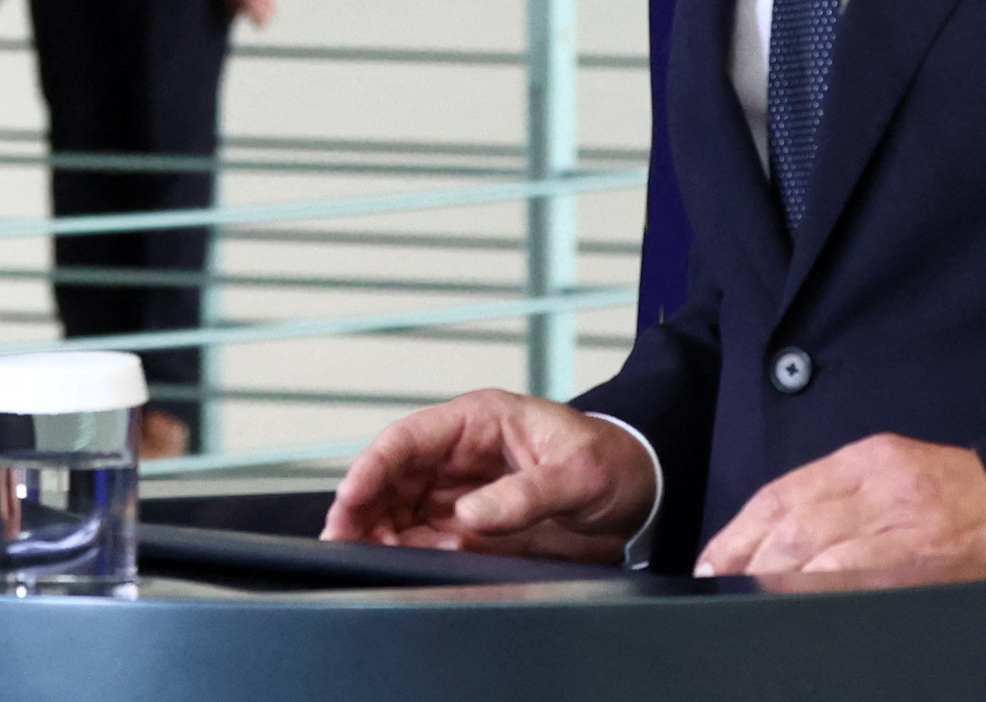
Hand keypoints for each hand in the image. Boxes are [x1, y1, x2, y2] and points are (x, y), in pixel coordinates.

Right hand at [322, 389, 653, 561]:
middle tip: (344, 539)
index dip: (372, 467)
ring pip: (402, 509)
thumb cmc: (612, 461)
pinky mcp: (475, 524)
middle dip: (363, 506)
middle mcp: (462, 454)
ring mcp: (465, 490)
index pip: (407, 439)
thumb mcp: (577, 473)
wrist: (642, 491)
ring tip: (367, 556)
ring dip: (381, 532)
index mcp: (479, 421)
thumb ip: (524, 494)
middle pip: (393, 477)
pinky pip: (428, 537)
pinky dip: (410, 551)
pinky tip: (404, 563)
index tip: (350, 498)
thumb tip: (470, 515)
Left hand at [695, 433, 985, 578]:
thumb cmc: (946, 486)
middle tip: (719, 579)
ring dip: (777, 575)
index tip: (714, 555)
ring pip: (821, 550)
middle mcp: (876, 486)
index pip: (783, 492)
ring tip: (748, 594)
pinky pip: (862, 574)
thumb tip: (776, 529)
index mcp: (862, 459)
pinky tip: (800, 599)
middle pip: (793, 522)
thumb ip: (835, 490)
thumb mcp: (886, 467)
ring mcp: (900, 523)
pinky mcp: (921, 556)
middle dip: (748, 555)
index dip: (741, 527)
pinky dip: (824, 587)